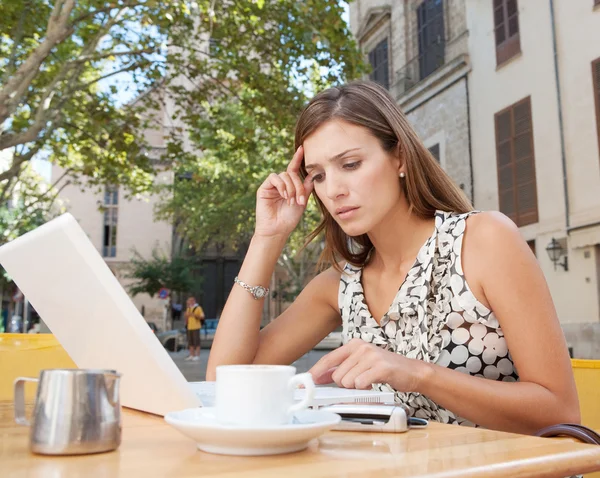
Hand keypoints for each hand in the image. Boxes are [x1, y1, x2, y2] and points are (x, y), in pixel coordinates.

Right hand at [254, 146, 313, 239]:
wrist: (277, 230)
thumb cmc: (289, 218)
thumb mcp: (302, 201)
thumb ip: (306, 187)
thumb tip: (313, 173)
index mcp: (290, 186)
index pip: (293, 169)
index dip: (297, 158)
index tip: (302, 148)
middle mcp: (280, 184)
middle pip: (291, 173)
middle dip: (298, 186)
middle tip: (300, 200)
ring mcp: (272, 185)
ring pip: (284, 175)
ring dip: (291, 188)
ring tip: (291, 200)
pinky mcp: (264, 188)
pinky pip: (274, 178)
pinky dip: (281, 185)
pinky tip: (284, 196)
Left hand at [308, 339, 427, 391]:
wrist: (411, 371)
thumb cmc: (385, 368)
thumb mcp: (360, 364)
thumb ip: (340, 368)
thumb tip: (318, 376)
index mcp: (354, 344)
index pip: (329, 358)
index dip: (316, 371)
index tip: (306, 381)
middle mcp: (361, 347)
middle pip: (337, 375)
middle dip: (346, 383)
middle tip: (361, 380)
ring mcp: (371, 356)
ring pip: (347, 381)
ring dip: (357, 387)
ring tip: (369, 380)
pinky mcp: (381, 367)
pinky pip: (361, 383)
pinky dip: (365, 388)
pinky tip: (374, 382)